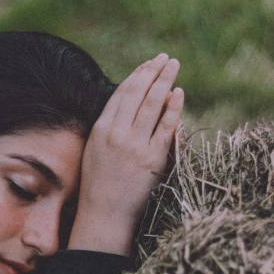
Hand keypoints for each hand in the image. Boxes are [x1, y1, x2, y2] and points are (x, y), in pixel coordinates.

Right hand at [68, 53, 183, 255]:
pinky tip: (179, 93)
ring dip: (164, 80)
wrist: (104, 215)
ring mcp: (135, 145)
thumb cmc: (97, 186)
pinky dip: (173, 107)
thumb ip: (107, 129)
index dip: (136, 77)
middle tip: (164, 58)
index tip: (147, 66)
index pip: (120, 94)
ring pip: (152, 103)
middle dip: (152, 71)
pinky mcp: (151, 157)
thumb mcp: (94, 152)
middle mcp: (116, 133)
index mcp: (100, 130)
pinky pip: (165, 126)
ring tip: (173, 65)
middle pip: (137, 93)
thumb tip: (124, 110)